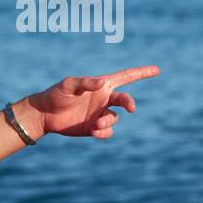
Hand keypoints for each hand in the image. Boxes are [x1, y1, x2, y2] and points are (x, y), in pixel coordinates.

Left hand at [26, 65, 160, 138]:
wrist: (45, 114)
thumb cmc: (56, 94)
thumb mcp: (68, 85)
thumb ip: (85, 82)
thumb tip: (101, 82)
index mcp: (102, 85)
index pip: (126, 77)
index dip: (142, 72)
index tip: (157, 70)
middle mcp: (104, 99)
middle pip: (124, 100)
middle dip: (129, 102)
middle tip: (131, 107)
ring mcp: (100, 114)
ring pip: (115, 119)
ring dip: (108, 122)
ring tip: (96, 125)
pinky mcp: (94, 128)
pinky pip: (107, 132)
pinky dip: (104, 133)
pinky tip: (95, 132)